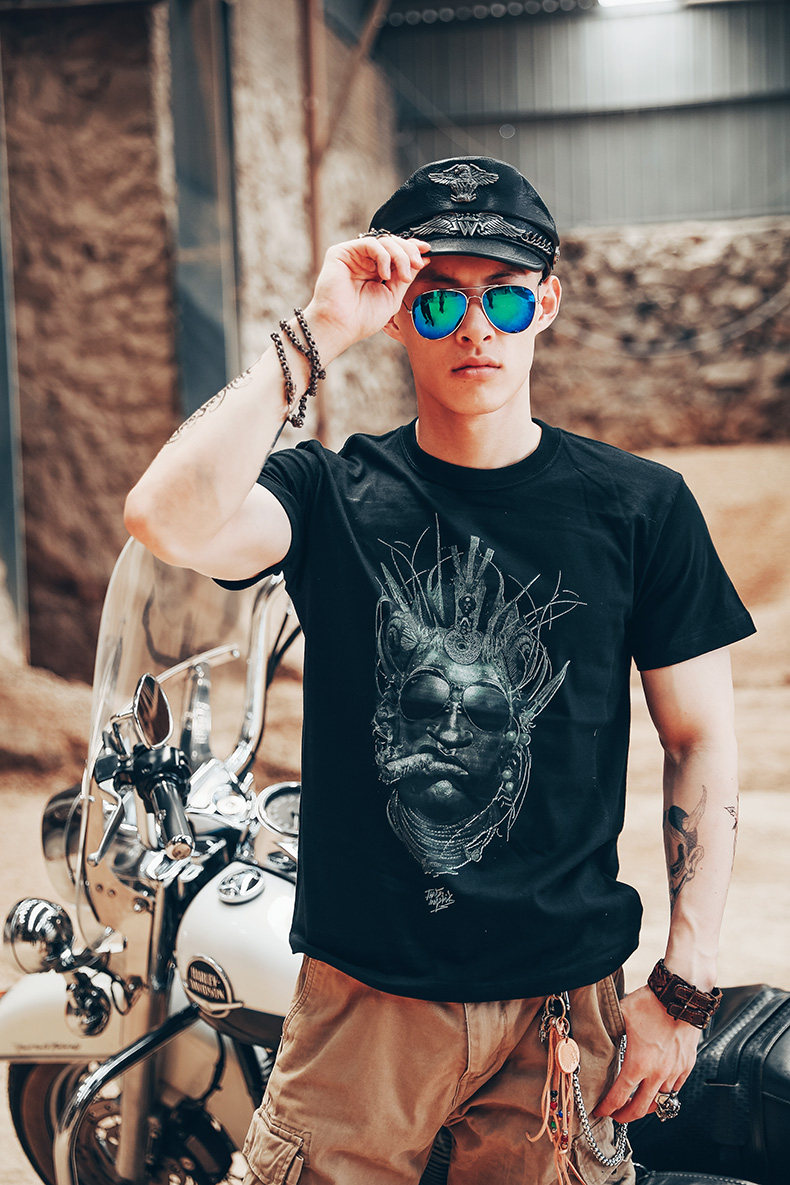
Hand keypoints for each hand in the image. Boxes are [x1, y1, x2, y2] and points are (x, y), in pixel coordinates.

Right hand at [304, 234, 429, 360]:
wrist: (341, 327)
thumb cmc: (363, 318)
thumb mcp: (392, 297)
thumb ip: (405, 277)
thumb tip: (422, 260)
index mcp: (376, 272)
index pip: (396, 253)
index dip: (412, 249)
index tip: (427, 252)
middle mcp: (365, 262)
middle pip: (393, 243)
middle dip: (409, 252)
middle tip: (417, 265)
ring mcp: (354, 256)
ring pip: (384, 241)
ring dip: (399, 256)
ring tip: (401, 277)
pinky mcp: (342, 252)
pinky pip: (370, 243)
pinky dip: (383, 256)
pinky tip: (383, 274)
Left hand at [593, 984, 699, 1123]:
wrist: (681, 996)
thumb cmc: (650, 1003)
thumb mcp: (620, 1013)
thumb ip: (606, 1028)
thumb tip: (589, 1031)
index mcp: (638, 1063)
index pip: (619, 1097)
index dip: (607, 1107)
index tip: (600, 1110)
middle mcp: (658, 1073)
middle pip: (640, 1110)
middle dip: (625, 1116)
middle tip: (616, 1114)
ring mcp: (674, 1071)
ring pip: (660, 1101)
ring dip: (646, 1104)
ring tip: (635, 1101)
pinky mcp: (686, 1066)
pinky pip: (675, 1089)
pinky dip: (663, 1093)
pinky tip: (655, 1087)